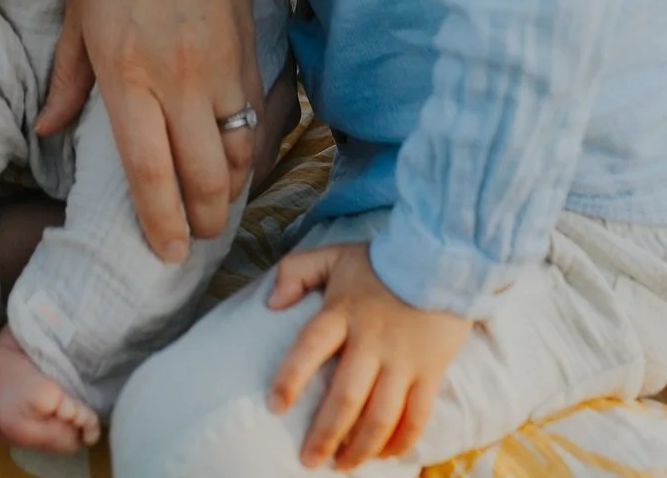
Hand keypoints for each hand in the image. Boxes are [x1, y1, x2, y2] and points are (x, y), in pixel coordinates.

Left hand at [34, 0, 277, 258]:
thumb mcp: (78, 12)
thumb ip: (67, 79)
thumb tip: (48, 130)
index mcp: (126, 72)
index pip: (147, 169)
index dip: (158, 221)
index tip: (163, 252)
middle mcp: (178, 79)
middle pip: (202, 179)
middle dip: (200, 224)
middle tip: (190, 243)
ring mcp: (220, 68)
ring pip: (236, 157)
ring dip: (227, 194)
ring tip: (211, 211)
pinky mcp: (248, 53)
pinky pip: (253, 123)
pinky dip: (247, 154)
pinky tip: (232, 164)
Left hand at [268, 243, 470, 468]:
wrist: (441, 259)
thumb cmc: (379, 262)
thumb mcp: (333, 255)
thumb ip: (296, 271)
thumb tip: (270, 304)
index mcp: (342, 313)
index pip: (309, 347)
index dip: (290, 378)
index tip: (274, 406)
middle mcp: (371, 341)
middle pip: (345, 397)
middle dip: (325, 434)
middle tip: (309, 460)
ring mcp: (403, 361)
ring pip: (380, 417)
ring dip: (361, 448)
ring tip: (342, 466)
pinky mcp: (431, 372)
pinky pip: (417, 418)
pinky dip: (401, 443)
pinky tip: (384, 456)